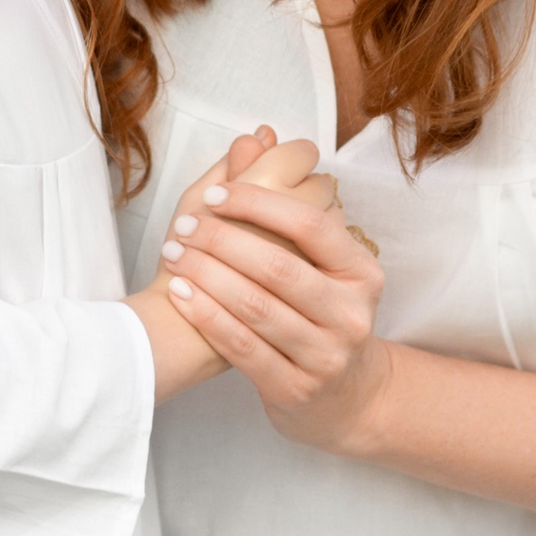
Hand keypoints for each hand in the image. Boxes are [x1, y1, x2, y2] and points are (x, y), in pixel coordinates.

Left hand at [124, 128, 332, 400]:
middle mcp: (351, 314)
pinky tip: (182, 294)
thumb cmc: (319, 312)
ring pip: (255, 307)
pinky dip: (206, 315)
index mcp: (361, 271)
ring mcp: (327, 357)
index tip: (214, 194)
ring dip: (206, 276)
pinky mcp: (296, 390)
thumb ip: (284, 197)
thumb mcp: (316, 260)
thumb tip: (257, 136)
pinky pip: (242, 347)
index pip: (310, 225)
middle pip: (277, 266)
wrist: (343, 399)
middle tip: (183, 226)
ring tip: (174, 254)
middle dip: (222, 241)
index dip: (258, 204)